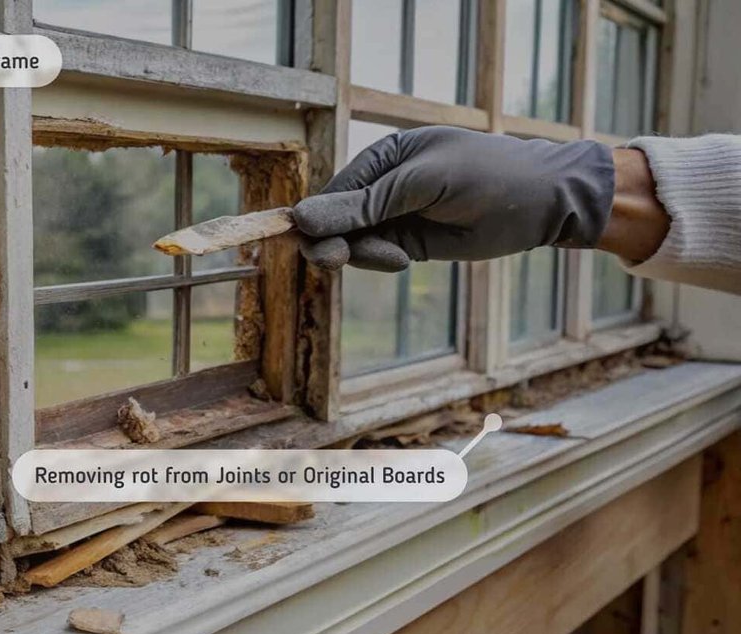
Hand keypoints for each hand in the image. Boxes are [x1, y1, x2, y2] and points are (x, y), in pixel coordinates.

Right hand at [293, 126, 616, 270]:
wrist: (546, 203)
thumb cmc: (489, 177)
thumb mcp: (423, 184)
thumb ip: (364, 204)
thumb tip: (302, 218)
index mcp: (382, 157)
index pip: (331, 191)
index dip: (314, 218)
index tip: (307, 243)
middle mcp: (383, 186)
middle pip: (335, 220)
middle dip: (333, 240)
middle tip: (334, 261)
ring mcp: (396, 216)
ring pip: (353, 242)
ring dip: (360, 254)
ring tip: (394, 259)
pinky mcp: (411, 242)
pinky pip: (376, 255)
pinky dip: (380, 261)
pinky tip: (403, 260)